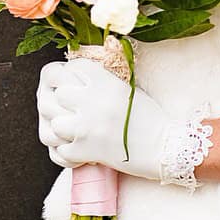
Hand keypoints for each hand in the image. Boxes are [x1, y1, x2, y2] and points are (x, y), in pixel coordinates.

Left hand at [37, 58, 172, 181]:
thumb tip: (78, 77)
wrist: (165, 147)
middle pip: (58, 94)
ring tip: (74, 131)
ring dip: (63, 128)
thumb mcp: (128, 90)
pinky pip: (61, 151)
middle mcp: (93, 102)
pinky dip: (68, 152)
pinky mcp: (85, 151)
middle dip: (63, 101)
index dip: (69, 74)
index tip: (73, 82)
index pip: (72, 68)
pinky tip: (80, 149)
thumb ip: (103, 82)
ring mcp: (87, 127)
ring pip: (54, 123)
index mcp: (106, 82)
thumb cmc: (150, 118)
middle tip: (71, 109)